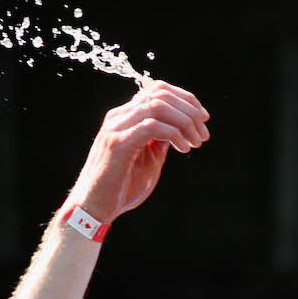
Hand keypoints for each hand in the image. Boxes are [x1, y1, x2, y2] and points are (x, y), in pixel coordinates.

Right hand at [68, 80, 210, 222]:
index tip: (203, 118)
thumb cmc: (121, 188)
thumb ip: (161, 141)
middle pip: (160, 93)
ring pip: (157, 106)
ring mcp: (116, 128)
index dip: (185, 99)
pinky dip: (173, 134)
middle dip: (189, 110)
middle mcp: (118, 116)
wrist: (94, 208)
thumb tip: (180, 128)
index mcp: (125, 117)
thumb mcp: (149, 160)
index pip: (157, 90)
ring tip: (196, 142)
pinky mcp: (118, 144)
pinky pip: (151, 126)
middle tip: (203, 134)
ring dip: (184, 122)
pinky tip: (184, 149)